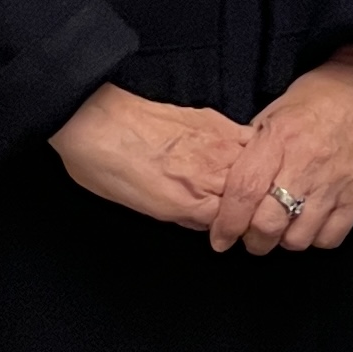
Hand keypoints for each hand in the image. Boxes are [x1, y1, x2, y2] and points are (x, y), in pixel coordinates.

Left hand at [49, 82, 254, 231]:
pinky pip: (249, 141)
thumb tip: (204, 220)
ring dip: (257, 181)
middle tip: (245, 209)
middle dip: (253, 208)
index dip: (236, 229)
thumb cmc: (105, 167)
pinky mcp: (215, 122)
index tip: (233, 229)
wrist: (95, 123)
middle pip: (253, 199)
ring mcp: (217, 146)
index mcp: (190, 204)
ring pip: (258, 171)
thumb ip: (182, 216)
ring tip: (250, 184)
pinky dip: (252, 152)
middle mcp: (209, 176)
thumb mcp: (141, 209)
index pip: (235, 225)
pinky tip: (246, 156)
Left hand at [207, 49, 352, 253]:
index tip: (220, 236)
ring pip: (299, 237)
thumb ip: (252, 149)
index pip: (244, 191)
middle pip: (268, 224)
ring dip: (283, 241)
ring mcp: (336, 181)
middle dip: (253, 241)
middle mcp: (307, 162)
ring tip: (282, 229)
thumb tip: (228, 184)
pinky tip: (310, 225)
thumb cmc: (317, 97)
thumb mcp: (274, 111)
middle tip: (250, 236)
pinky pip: (331, 236)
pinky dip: (315, 239)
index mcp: (279, 138)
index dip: (227, 222)